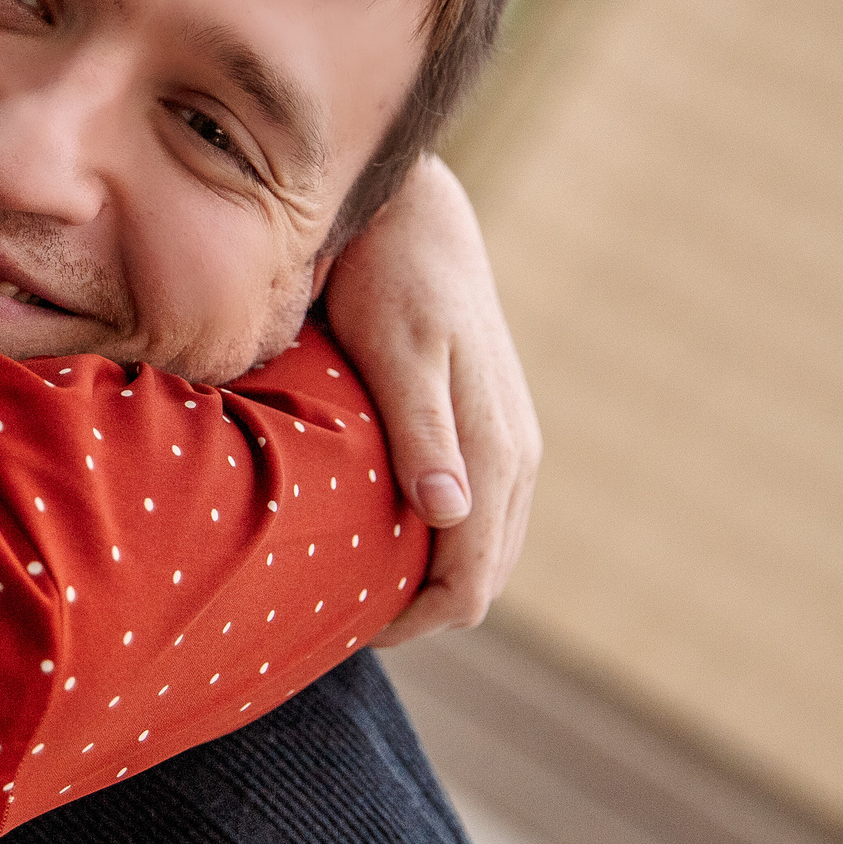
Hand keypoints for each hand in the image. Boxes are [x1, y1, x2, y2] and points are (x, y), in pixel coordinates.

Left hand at [320, 155, 540, 644]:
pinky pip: (472, 512)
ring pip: (479, 550)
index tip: (341, 629)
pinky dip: (432, 541)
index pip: (471, 582)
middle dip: (415, 610)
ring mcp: (504, 442)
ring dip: (424, 578)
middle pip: (480, 578)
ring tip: (345, 585)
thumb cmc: (391, 277)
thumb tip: (450, 513)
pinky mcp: (485, 426)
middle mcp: (511, 457)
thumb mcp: (398, 351)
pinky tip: (373, 534)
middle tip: (331, 617)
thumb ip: (423, 432)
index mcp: (494, 452)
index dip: (411, 622)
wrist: (413, 214)